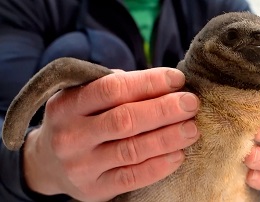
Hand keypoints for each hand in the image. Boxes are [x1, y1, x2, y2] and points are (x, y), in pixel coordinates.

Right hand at [23, 67, 199, 200]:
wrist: (47, 163)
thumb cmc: (79, 121)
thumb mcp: (83, 97)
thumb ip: (115, 88)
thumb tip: (164, 84)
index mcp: (68, 105)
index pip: (112, 89)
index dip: (149, 82)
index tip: (177, 79)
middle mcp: (71, 136)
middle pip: (125, 120)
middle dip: (164, 110)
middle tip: (191, 103)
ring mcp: (82, 165)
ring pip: (132, 150)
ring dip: (168, 138)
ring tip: (191, 128)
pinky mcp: (95, 188)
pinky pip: (133, 178)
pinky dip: (159, 166)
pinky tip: (178, 154)